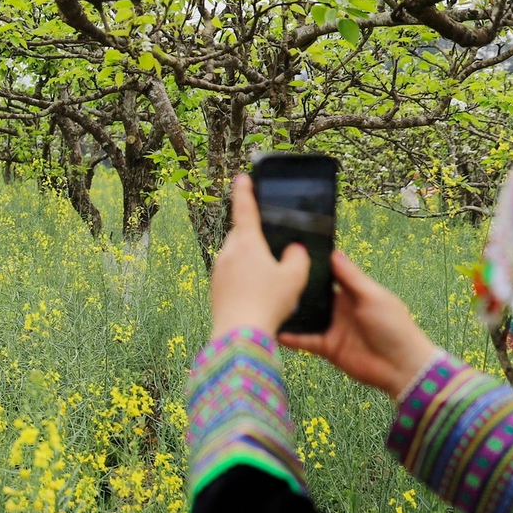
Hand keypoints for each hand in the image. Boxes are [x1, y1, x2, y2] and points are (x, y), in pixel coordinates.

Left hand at [209, 174, 312, 338]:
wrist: (238, 334)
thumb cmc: (268, 303)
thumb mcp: (294, 278)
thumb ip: (298, 258)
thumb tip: (294, 250)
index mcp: (246, 243)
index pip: (245, 209)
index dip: (246, 192)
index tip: (242, 178)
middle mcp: (228, 253)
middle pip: (242, 235)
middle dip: (255, 238)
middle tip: (273, 249)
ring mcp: (218, 271)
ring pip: (236, 257)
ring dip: (250, 261)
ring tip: (269, 279)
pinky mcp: (215, 289)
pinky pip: (231, 276)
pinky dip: (243, 278)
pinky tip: (257, 294)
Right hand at [280, 249, 437, 398]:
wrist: (401, 367)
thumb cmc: (393, 326)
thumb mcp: (372, 297)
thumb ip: (351, 277)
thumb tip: (334, 251)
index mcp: (353, 293)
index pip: (329, 275)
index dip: (313, 267)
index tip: (291, 253)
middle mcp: (340, 309)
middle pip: (313, 296)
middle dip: (295, 289)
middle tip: (269, 277)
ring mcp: (333, 328)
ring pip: (306, 317)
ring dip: (290, 313)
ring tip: (267, 304)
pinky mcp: (328, 348)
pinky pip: (305, 341)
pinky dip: (292, 338)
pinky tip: (276, 331)